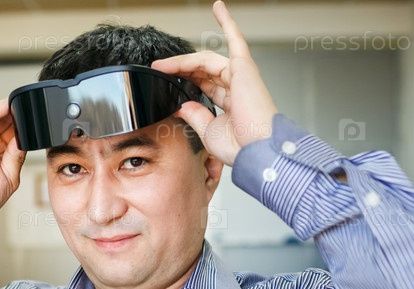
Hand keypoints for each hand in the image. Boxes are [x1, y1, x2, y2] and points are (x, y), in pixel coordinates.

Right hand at [0, 98, 25, 221]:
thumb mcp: (10, 177)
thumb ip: (16, 156)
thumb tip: (26, 138)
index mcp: (0, 152)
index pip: (14, 131)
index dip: (25, 123)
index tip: (40, 115)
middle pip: (4, 122)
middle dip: (17, 112)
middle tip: (33, 104)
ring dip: (6, 109)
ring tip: (21, 101)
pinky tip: (4, 108)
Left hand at [152, 0, 277, 165]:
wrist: (255, 150)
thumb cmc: (240, 147)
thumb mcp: (208, 132)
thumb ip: (195, 115)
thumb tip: (183, 105)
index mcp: (230, 104)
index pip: (203, 84)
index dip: (184, 80)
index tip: (164, 80)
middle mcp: (237, 87)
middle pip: (202, 70)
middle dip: (179, 69)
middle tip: (158, 69)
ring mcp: (240, 75)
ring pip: (206, 60)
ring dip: (184, 60)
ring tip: (163, 65)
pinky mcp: (244, 67)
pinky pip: (235, 39)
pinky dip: (227, 22)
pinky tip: (217, 7)